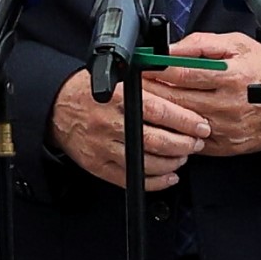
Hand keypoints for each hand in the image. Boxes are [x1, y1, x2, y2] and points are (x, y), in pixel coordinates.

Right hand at [49, 69, 209, 188]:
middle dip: (184, 144)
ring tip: (184, 156)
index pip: (160, 111)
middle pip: (156, 140)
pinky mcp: (97, 165)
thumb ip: (151, 83)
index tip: (202, 125)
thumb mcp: (121, 77)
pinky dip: (154, 181)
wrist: (58, 107)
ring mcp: (102, 147)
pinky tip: (169, 176)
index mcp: (119, 98)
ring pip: (146, 163)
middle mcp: (109, 124)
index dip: (186, 121)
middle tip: (198, 142)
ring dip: (172, 163)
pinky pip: (130, 179)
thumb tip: (185, 88)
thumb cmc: (93, 90)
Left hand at [143, 32, 260, 156]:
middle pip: (176, 99)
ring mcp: (225, 128)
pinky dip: (176, 133)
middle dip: (151, 91)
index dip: (157, 70)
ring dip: (159, 113)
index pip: (182, 73)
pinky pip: (191, 142)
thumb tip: (172, 49)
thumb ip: (203, 44)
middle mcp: (226, 104)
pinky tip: (167, 124)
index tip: (143, 65)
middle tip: (135, 84)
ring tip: (147, 102)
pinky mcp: (225, 146)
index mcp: (230, 76)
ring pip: (180, 122)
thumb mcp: (240, 45)